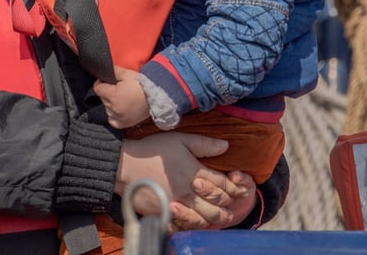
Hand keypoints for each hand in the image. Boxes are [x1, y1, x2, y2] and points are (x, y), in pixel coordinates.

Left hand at [94, 66, 150, 128]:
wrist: (157, 97)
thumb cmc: (143, 85)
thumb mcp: (127, 74)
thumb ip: (113, 71)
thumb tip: (105, 69)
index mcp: (113, 96)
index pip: (97, 89)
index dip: (101, 83)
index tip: (107, 82)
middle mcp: (114, 108)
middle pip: (102, 98)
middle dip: (107, 93)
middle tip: (118, 89)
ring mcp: (118, 117)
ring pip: (107, 109)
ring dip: (111, 104)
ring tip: (122, 98)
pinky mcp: (124, 124)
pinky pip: (112, 119)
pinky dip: (114, 114)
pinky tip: (120, 109)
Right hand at [117, 133, 251, 227]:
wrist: (125, 167)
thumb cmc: (153, 151)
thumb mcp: (180, 140)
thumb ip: (204, 144)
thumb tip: (226, 146)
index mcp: (195, 173)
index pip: (223, 185)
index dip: (235, 187)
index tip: (241, 188)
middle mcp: (189, 193)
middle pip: (217, 206)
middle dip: (228, 207)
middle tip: (234, 208)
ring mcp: (177, 207)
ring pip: (203, 220)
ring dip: (215, 220)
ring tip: (221, 219)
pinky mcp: (165, 215)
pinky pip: (185, 227)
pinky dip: (194, 226)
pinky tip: (198, 223)